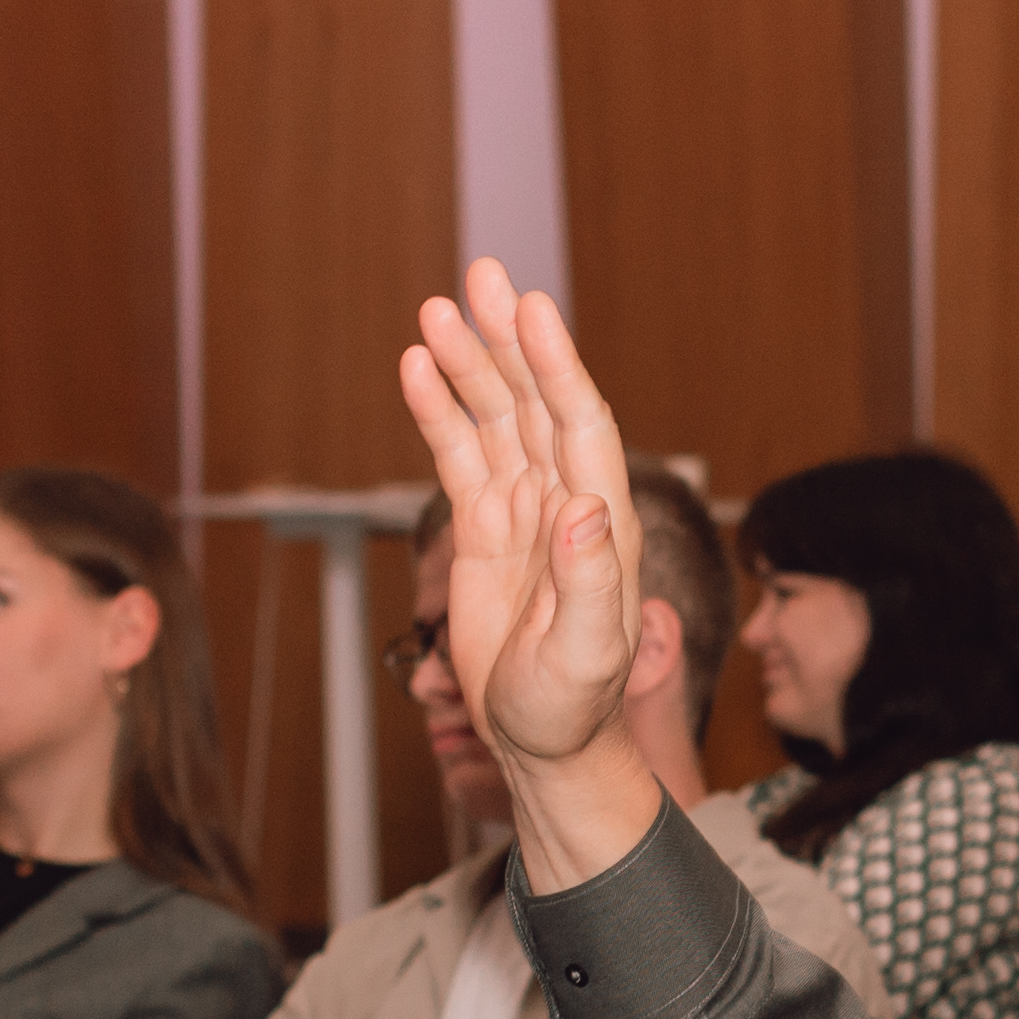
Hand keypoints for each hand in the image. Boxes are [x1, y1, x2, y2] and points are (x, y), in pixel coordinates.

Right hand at [397, 260, 642, 769]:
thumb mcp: (586, 656)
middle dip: (508, 340)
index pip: (580, 424)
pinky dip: (438, 411)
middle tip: (480, 275)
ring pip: (494, 419)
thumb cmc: (573, 707)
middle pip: (535, 402)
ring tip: (434, 310)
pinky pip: (459, 455)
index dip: (557, 365)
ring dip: (467, 364)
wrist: (543, 742)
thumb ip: (589, 582)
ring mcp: (523, 509)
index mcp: (602, 521)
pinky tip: (416, 367)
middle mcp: (566, 500)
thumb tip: (582, 507)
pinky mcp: (484, 527)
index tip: (532, 310)